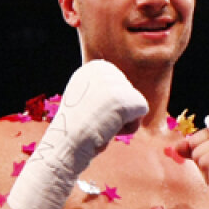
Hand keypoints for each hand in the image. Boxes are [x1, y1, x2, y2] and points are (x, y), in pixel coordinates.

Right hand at [7, 59, 147, 208]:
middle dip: (114, 113)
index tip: (88, 113)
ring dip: (120, 120)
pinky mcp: (130, 98)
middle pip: (127, 94)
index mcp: (94, 67)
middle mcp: (105, 69)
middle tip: (94, 121)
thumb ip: (99, 92)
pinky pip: (141, 113)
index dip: (105, 106)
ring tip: (100, 124)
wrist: (66, 141)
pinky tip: (109, 129)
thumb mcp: (83, 99)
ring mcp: (117, 82)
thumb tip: (115, 95)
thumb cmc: (72, 129)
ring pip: (134, 104)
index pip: (117, 86)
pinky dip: (129, 128)